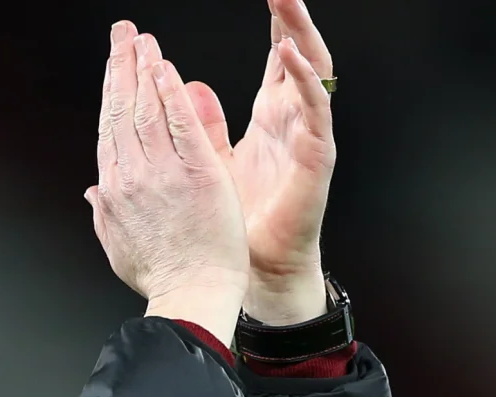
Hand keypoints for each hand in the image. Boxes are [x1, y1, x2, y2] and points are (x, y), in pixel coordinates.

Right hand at [85, 22, 248, 346]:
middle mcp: (132, 176)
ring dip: (144, 68)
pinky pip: (180, 124)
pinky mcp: (197, 173)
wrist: (191, 295)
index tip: (114, 67)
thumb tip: (91, 190)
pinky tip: (166, 66)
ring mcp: (163, 173)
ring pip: (147, 109)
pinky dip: (171, 92)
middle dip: (121, 66)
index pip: (110, 129)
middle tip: (122, 33)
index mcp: (115, 190)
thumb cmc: (162, 277)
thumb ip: (103, 212)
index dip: (111, 92)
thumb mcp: (119, 245)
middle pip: (122, 110)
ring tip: (143, 39)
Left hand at [190, 0, 335, 324]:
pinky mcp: (315, 157)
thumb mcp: (206, 165)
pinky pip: (314, 110)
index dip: (271, 26)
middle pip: (293, 55)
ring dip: (299, 34)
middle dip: (286, 18)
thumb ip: (198, 126)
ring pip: (311, 72)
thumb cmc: (232, 225)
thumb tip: (180, 91)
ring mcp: (304, 136)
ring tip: (287, 1)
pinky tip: (290, 54)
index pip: (272, 59)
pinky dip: (305, 80)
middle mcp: (288, 120)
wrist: (254, 271)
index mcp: (268, 117)